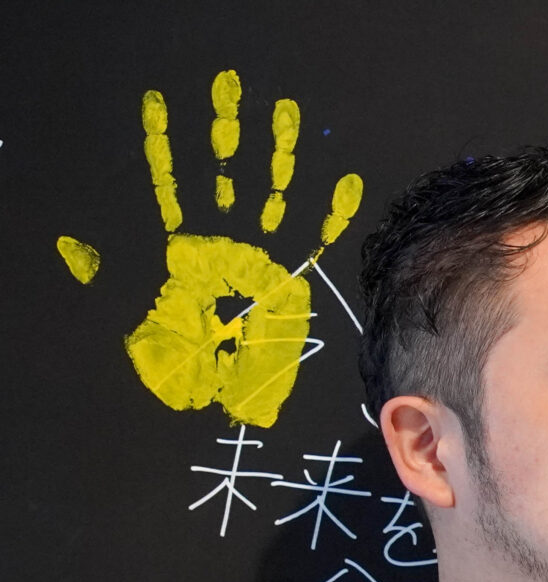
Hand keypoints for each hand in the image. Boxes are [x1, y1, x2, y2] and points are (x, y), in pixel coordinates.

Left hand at [55, 71, 363, 428]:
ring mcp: (258, 257)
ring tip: (283, 115)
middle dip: (227, 135)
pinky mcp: (286, 277)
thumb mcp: (126, 307)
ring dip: (276, 156)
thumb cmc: (166, 351)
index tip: (163, 108)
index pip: (176, 185)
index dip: (167, 148)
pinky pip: (311, 241)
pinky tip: (342, 183)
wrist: (204, 388)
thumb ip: (106, 274)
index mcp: (183, 243)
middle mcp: (222, 243)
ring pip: (267, 195)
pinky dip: (327, 213)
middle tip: (229, 90)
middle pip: (224, 177)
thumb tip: (69, 245)